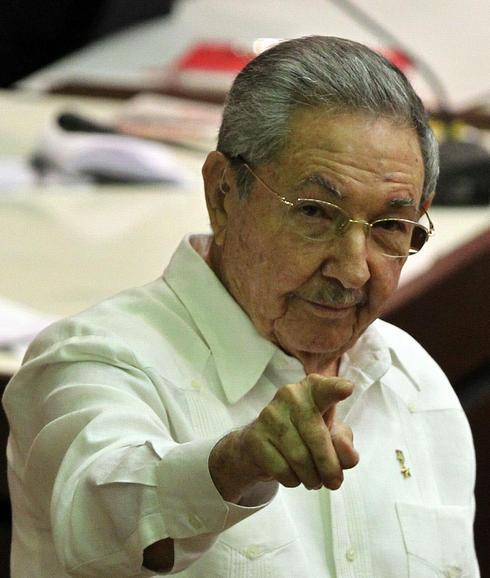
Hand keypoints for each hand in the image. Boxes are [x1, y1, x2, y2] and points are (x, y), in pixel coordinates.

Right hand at [209, 374, 358, 501]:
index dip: (335, 389)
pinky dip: (293, 480)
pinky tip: (293, 474)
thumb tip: (345, 452)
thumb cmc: (303, 434)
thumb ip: (344, 443)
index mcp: (312, 390)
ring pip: (300, 458)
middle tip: (335, 482)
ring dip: (312, 477)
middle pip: (317, 437)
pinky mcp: (255, 438)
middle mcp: (290, 396)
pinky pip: (282, 470)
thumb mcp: (330, 435)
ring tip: (313, 479)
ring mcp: (269, 416)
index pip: (324, 388)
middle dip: (329, 467)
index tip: (347, 389)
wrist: (260, 444)